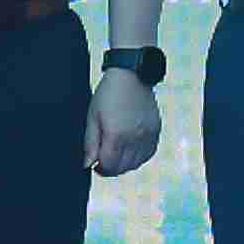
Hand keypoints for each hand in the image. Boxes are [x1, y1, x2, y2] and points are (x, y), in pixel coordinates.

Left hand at [85, 64, 164, 180]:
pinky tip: (130, 150)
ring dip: (124, 164)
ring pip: (136, 164)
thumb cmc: (108, 94)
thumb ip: (90, 144)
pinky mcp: (155, 130)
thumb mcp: (92, 117)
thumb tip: (87, 164)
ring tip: (116, 154)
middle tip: (104, 160)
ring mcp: (147, 135)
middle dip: (111, 169)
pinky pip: (148, 153)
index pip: (109, 166)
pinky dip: (139, 157)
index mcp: (116, 135)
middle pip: (123, 168)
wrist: (132, 75)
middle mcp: (134, 138)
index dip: (100, 169)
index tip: (95, 164)